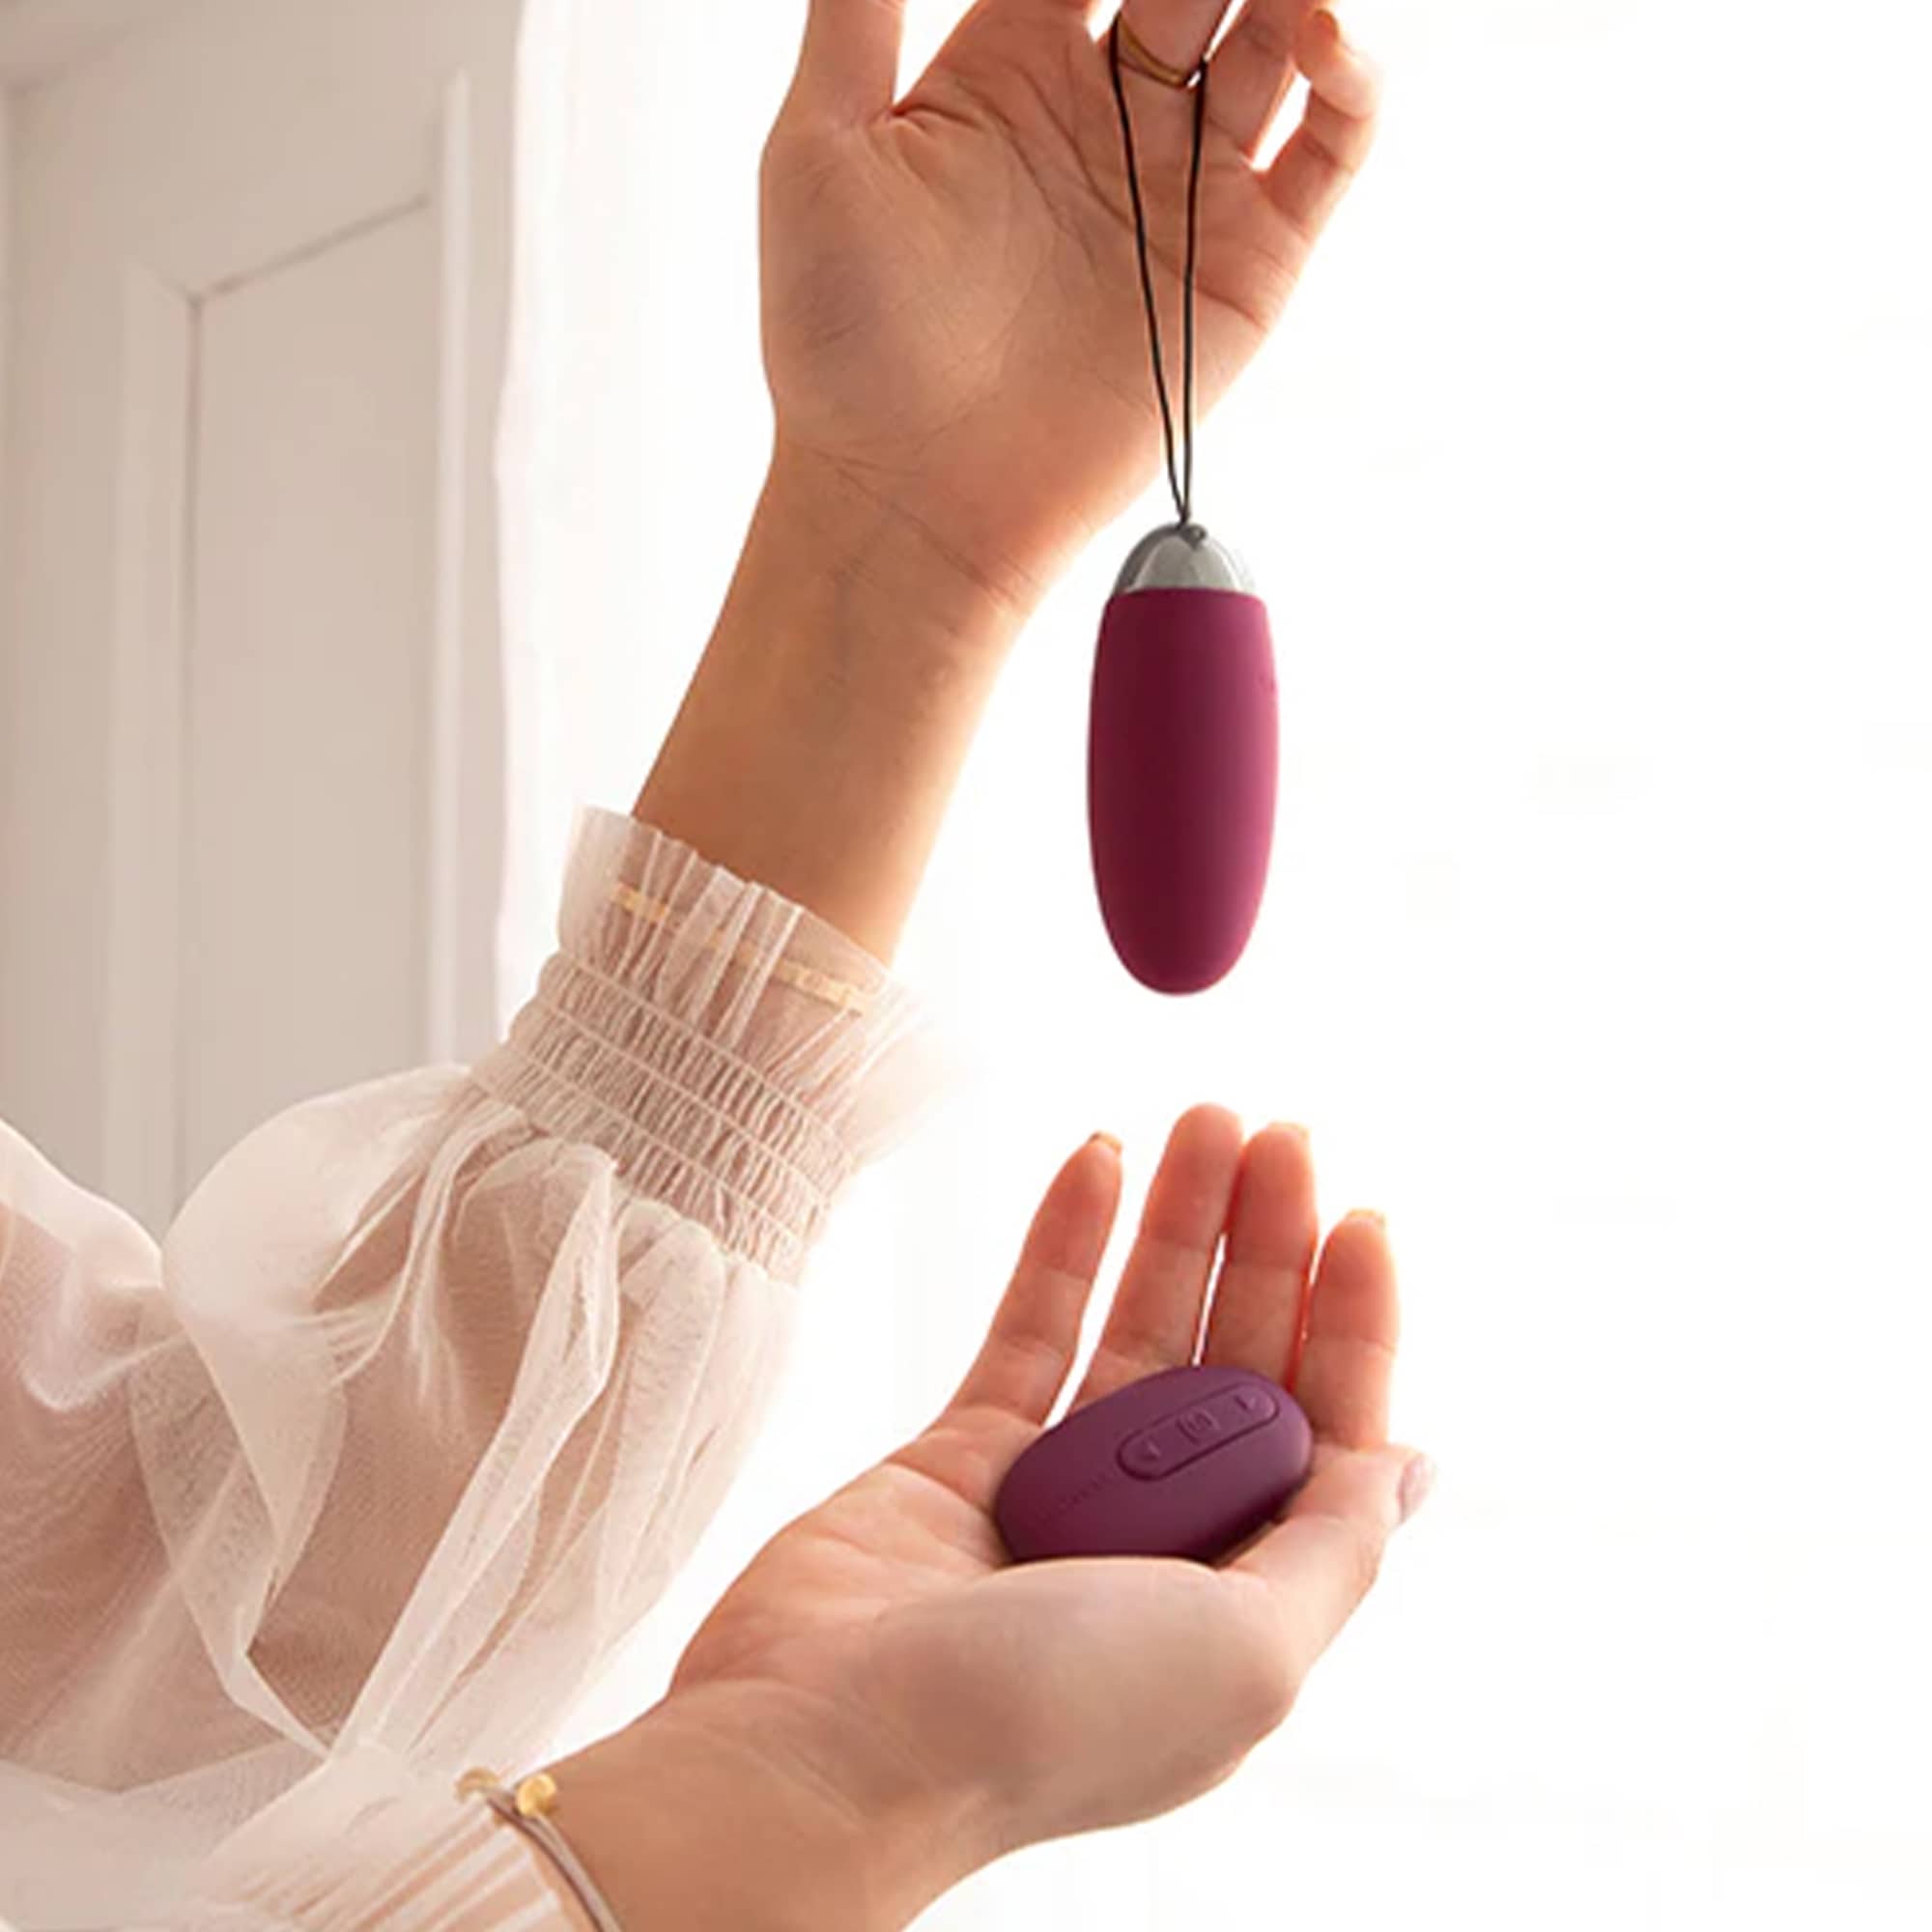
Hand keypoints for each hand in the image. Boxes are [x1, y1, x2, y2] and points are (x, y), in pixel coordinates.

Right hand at [647, 1111, 1424, 1906]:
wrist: (830, 1748)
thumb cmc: (1048, 1721)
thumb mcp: (1249, 1653)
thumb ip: (1335, 1546)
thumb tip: (1414, 1464)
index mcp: (1244, 1596)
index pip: (1324, 1431)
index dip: (1351, 1322)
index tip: (1358, 1218)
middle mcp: (1160, 1541)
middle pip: (1234, 1362)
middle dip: (1267, 1247)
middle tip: (1281, 1135)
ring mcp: (1058, 1493)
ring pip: (1137, 1329)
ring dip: (1176, 1223)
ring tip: (1204, 1118)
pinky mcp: (962, 1454)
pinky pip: (1031, 1328)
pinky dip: (1065, 1244)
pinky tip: (1100, 1158)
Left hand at [761, 1, 1381, 612]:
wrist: (913, 500)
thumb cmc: (845, 347)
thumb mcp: (821, 151)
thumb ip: (858, 7)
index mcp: (1011, 61)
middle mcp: (1108, 108)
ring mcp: (1183, 182)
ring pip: (1275, 34)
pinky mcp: (1247, 260)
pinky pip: (1329, 146)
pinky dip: (1352, 79)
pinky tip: (1323, 35)